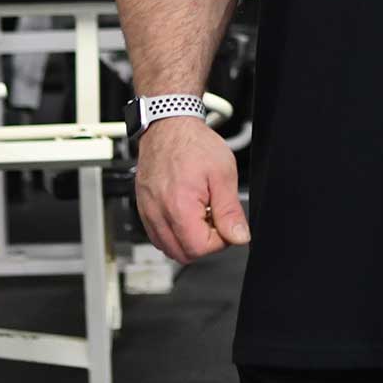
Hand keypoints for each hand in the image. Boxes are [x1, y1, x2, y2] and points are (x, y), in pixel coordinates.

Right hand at [133, 117, 249, 264]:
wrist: (169, 127)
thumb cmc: (194, 144)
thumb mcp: (223, 174)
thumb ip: (230, 211)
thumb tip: (239, 237)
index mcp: (179, 208)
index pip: (200, 249)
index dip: (220, 240)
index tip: (226, 222)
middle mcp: (158, 215)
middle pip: (183, 254)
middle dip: (205, 242)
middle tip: (215, 215)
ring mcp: (148, 213)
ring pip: (169, 248)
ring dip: (189, 238)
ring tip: (201, 211)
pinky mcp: (144, 210)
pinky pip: (158, 236)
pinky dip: (175, 232)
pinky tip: (187, 211)